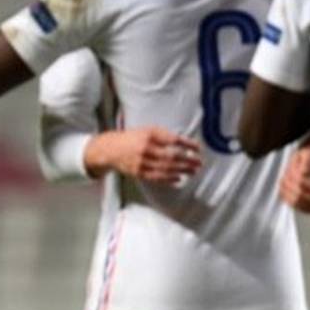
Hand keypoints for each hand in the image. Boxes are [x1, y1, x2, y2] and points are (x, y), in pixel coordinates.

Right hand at [84, 127, 201, 182]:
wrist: (110, 149)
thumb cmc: (132, 138)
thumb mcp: (147, 130)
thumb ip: (163, 135)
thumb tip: (183, 143)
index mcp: (150, 135)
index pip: (173, 140)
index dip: (187, 144)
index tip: (198, 148)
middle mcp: (146, 149)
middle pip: (172, 156)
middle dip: (188, 160)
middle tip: (199, 163)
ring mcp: (142, 162)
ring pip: (166, 168)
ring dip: (182, 170)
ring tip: (193, 171)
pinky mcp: (139, 173)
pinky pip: (157, 177)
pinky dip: (169, 179)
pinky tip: (179, 179)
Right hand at [280, 145, 309, 213]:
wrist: (306, 159)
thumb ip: (308, 161)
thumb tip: (304, 172)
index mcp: (291, 170)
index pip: (300, 182)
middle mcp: (285, 180)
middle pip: (297, 194)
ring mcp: (284, 189)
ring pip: (295, 201)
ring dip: (309, 206)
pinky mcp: (287, 196)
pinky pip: (294, 206)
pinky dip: (304, 209)